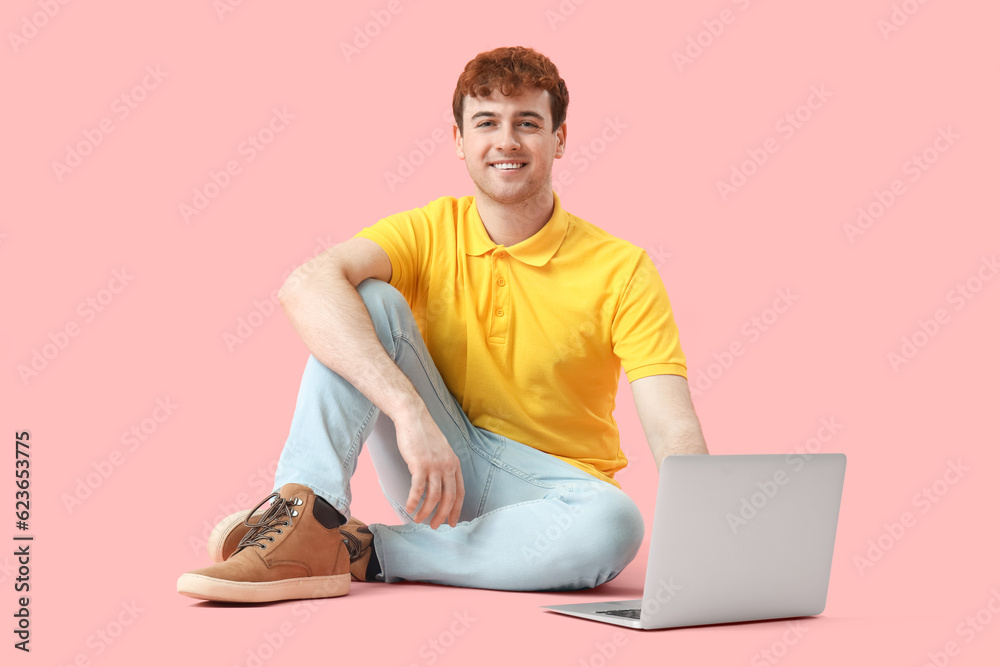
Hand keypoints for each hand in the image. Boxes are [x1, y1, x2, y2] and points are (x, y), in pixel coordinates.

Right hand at [392, 406, 464, 528]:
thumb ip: (443, 466)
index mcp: (455, 464)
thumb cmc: (424, 434)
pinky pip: (418, 489)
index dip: (456, 510)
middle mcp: (447, 466)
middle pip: (448, 498)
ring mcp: (434, 466)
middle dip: (442, 516)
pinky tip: (408, 508)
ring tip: (417, 519)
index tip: (452, 522)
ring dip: (425, 512)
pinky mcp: (419, 464)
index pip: (460, 493)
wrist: (413, 417)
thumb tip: (439, 484)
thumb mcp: (441, 451)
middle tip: (435, 526)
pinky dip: (413, 501)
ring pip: (433, 497)